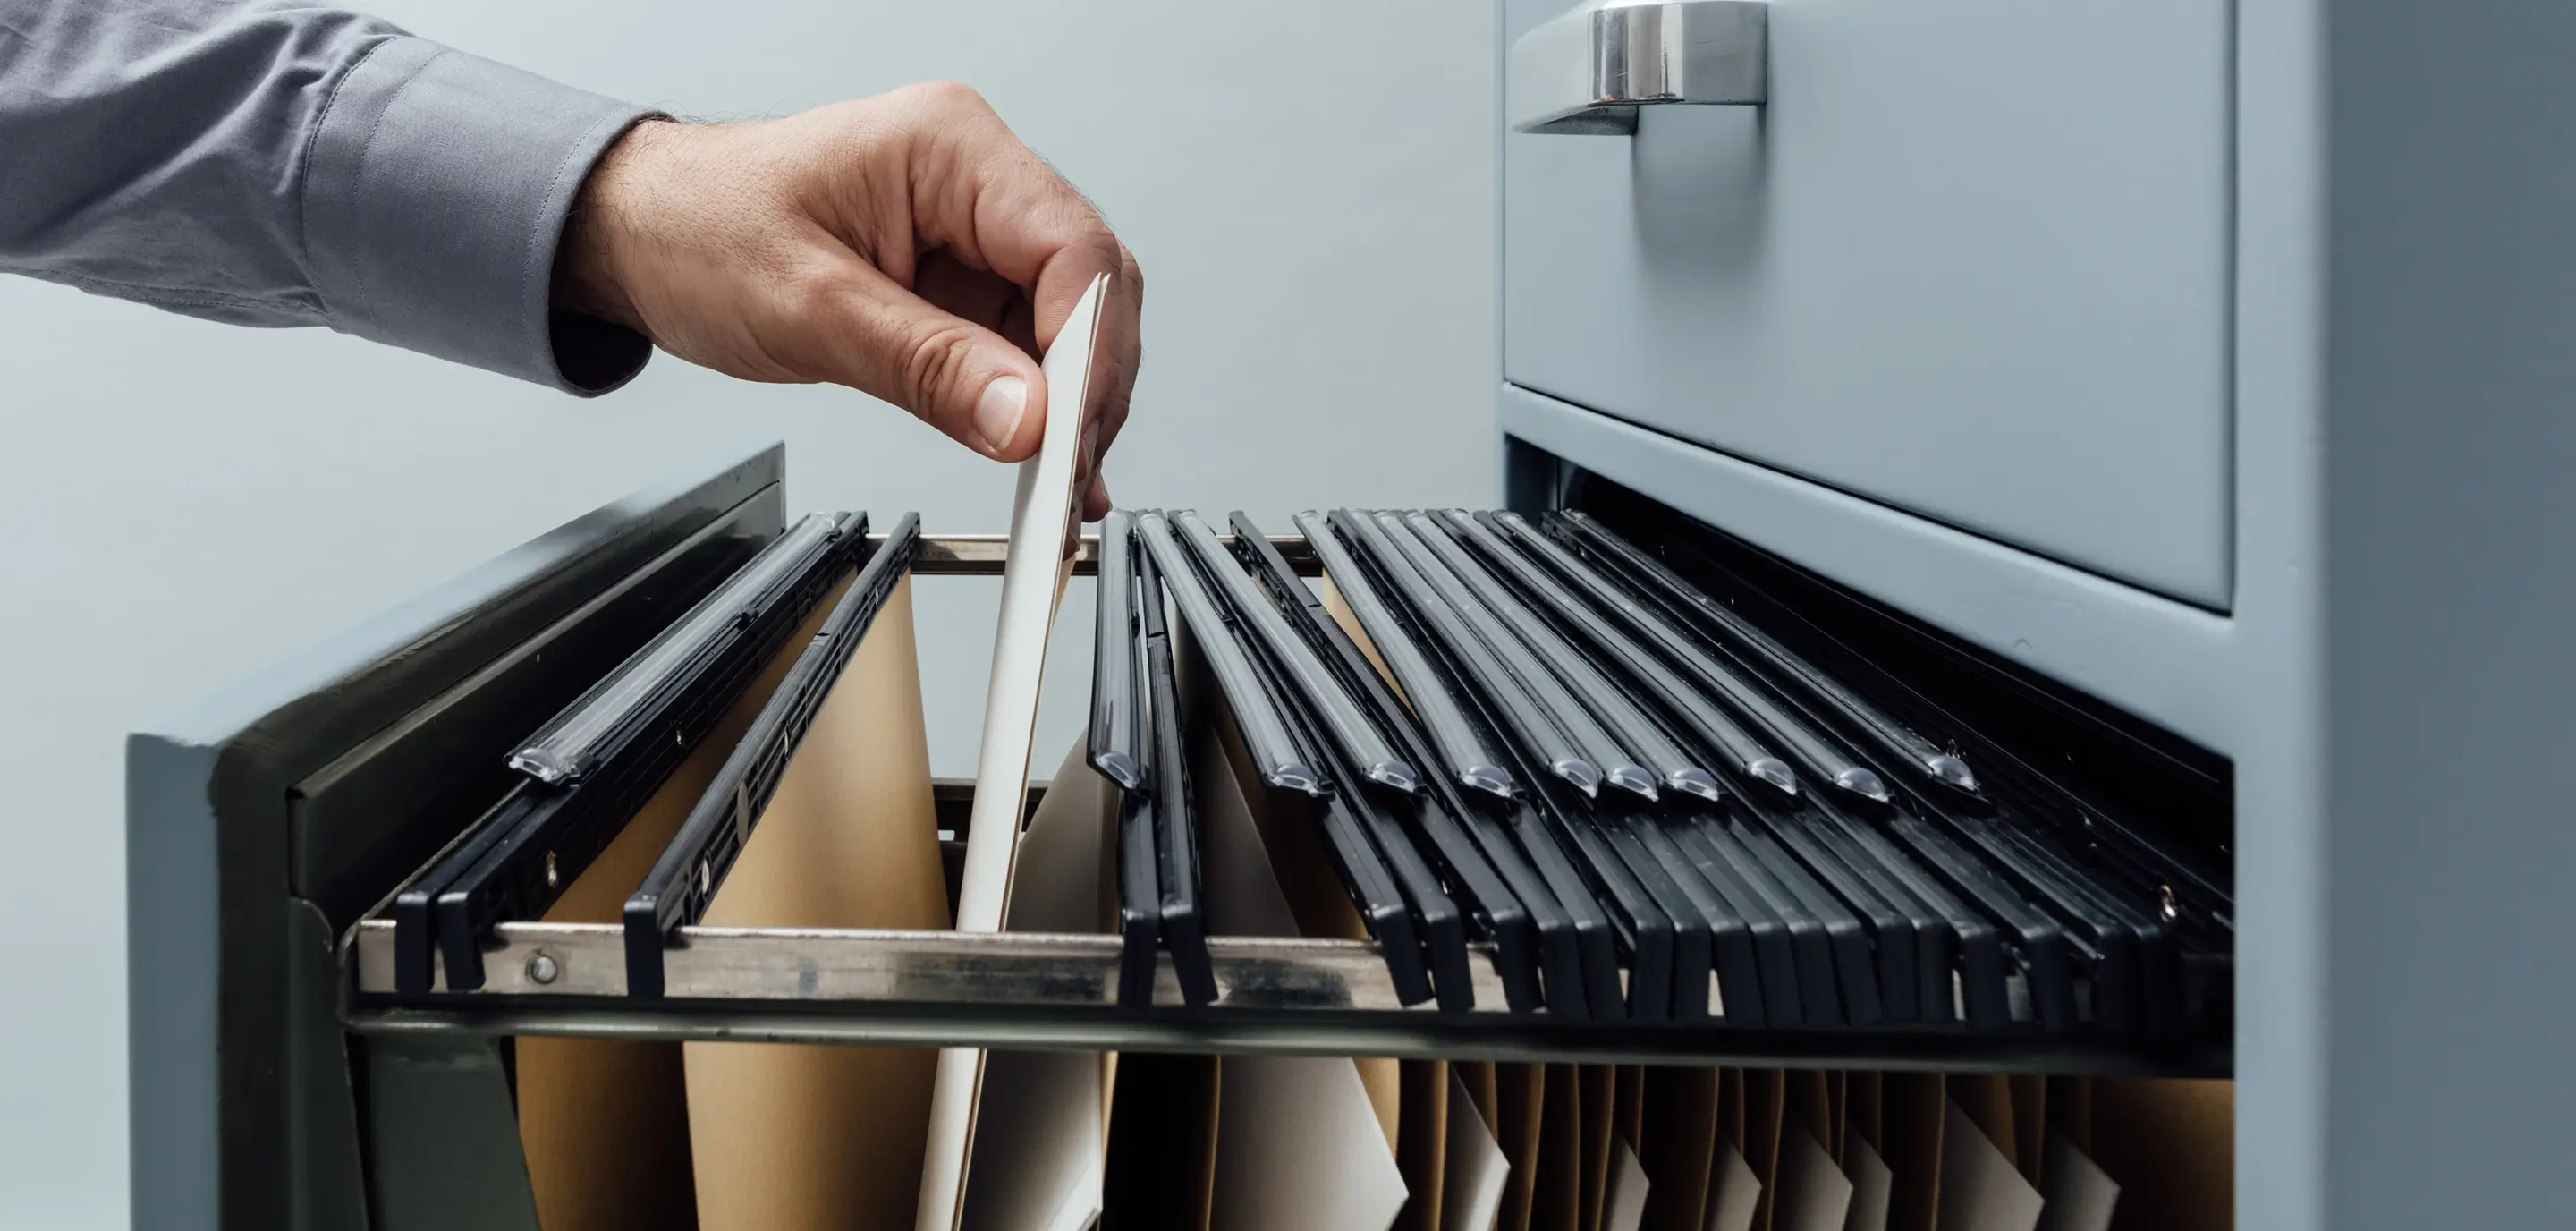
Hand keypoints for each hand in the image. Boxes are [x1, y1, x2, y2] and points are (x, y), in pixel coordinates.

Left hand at [552, 82, 1141, 518]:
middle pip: (1090, 288)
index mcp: (949, 147)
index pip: (1072, 248)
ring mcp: (975, 233)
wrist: (640, 234)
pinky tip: (1046, 462)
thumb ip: (926, 365)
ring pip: (1069, 325)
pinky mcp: (963, 282)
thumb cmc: (698, 230)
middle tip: (1070, 477)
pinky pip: (1028, 347)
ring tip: (1060, 487)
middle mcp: (978, 180)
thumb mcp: (807, 308)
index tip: (1072, 435)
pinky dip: (1040, 409)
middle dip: (1090, 388)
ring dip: (1072, 407)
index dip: (1090, 350)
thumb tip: (1026, 420)